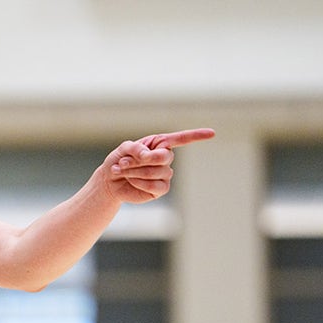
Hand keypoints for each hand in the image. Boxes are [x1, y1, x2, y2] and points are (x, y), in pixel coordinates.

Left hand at [100, 128, 214, 203]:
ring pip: (157, 172)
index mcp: (159, 144)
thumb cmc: (118, 161)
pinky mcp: (160, 189)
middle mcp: (165, 158)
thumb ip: (135, 148)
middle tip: (122, 163)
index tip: (212, 133)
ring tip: (122, 171)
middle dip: (140, 161)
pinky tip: (131, 182)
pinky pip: (154, 185)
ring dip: (135, 172)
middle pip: (163, 157)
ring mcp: (165, 175)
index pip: (181, 139)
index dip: (196, 136)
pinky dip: (139, 182)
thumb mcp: (123, 149)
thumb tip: (148, 155)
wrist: (110, 182)